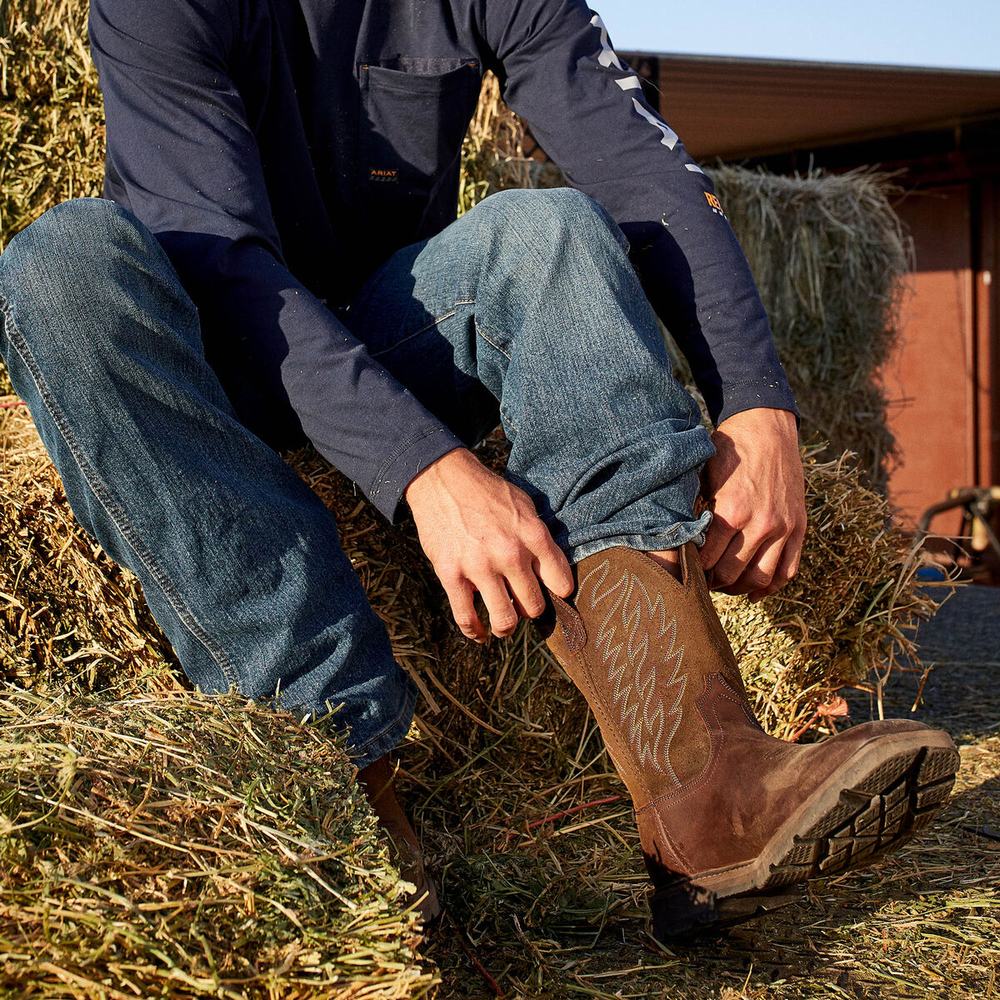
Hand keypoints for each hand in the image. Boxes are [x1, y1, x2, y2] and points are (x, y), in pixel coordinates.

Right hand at [404, 448, 574, 640]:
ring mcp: (479, 566)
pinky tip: (479, 633)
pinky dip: (474, 631)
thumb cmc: (486, 491)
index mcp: (533, 535)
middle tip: (523, 605)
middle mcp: (510, 554)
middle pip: (534, 606)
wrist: (442, 479)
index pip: (560, 582)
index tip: (550, 593)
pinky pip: (466, 617)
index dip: (558, 592)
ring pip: (504, 619)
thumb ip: (538, 537)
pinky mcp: (451, 574)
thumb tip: (550, 569)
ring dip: (505, 627)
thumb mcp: (524, 504)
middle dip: (530, 609)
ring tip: (503, 625)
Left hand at [698, 408, 805, 600]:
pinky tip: (755, 592)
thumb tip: (681, 541)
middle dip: (713, 583)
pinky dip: (772, 587)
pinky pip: (788, 569)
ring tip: (725, 586)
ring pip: (761, 577)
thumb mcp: (704, 476)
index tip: (685, 572)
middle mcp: (760, 524)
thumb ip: (697, 510)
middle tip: (701, 583)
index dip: (693, 571)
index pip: (706, 560)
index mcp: (731, 512)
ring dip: (740, 588)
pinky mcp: (799, 527)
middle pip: (732, 573)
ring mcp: (783, 528)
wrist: (767, 426)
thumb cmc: (729, 449)